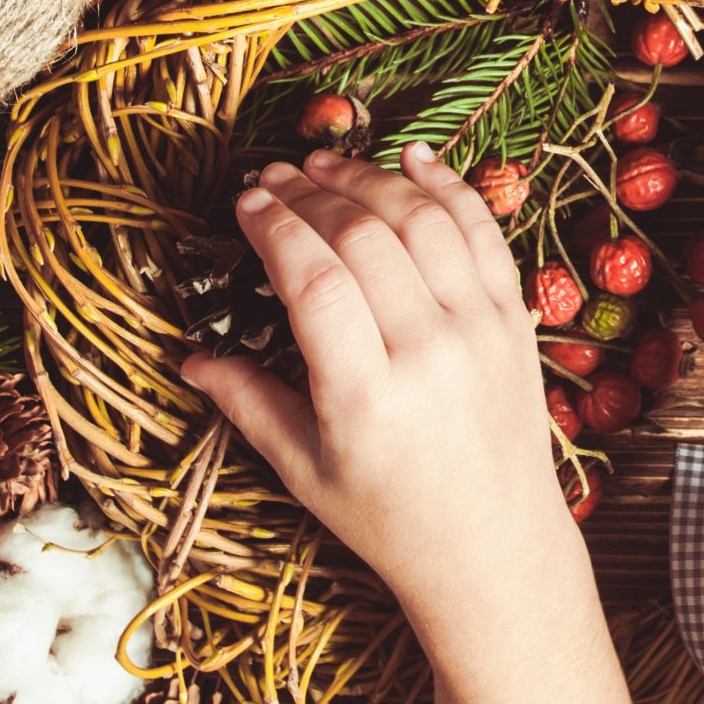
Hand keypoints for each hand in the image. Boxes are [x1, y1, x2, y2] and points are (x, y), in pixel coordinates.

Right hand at [181, 147, 572, 620]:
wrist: (494, 546)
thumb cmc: (390, 518)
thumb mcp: (305, 471)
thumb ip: (248, 403)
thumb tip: (188, 356)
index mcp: (367, 397)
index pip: (315, 281)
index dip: (277, 229)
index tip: (247, 203)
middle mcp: (429, 352)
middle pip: (365, 238)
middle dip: (312, 195)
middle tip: (275, 177)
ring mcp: (480, 328)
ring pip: (423, 220)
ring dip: (370, 180)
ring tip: (326, 165)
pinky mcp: (515, 317)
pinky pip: (483, 230)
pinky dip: (448, 185)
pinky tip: (411, 158)